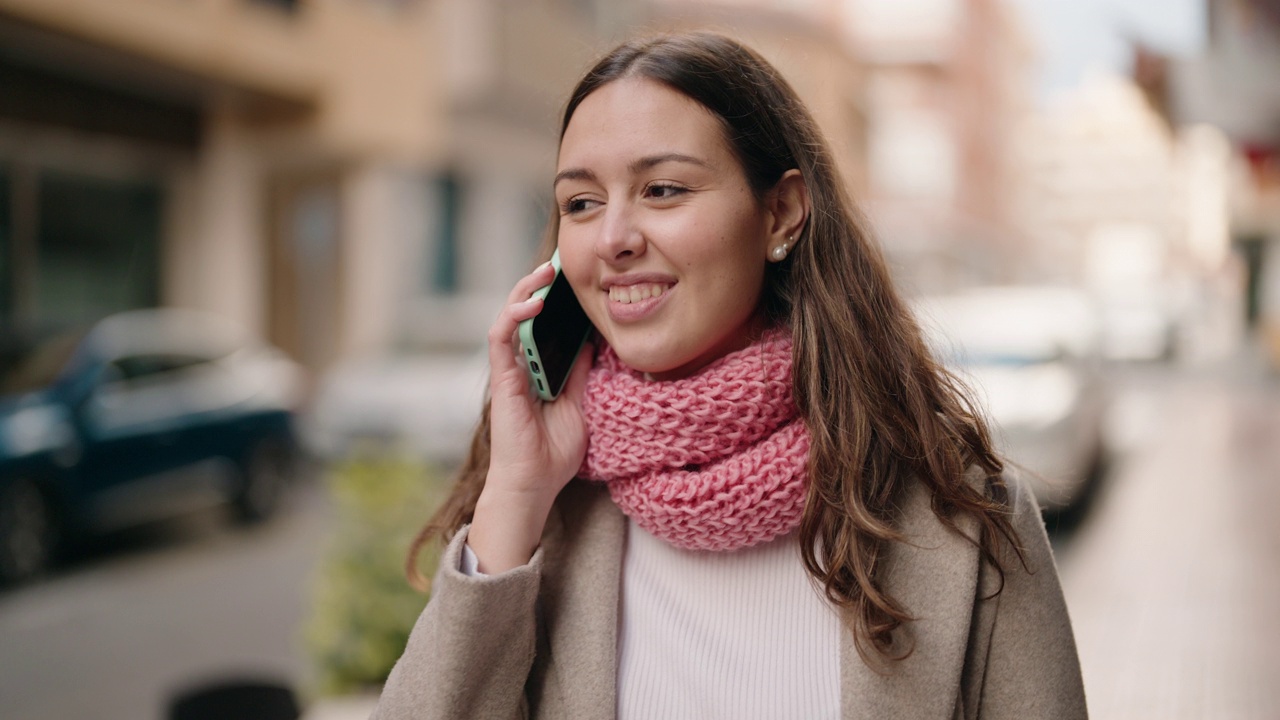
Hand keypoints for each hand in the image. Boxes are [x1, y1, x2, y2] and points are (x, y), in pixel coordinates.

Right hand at [468, 262, 593, 571]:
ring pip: (509, 317)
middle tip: (561, 264)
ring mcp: (509, 370)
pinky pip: (501, 338)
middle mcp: (521, 364)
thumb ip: (581, 372)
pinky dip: (515, 316)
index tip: (577, 277)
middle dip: (540, 285)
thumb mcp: (580, 403)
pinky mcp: (501, 378)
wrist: (534, 484)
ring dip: (525, 290)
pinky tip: (535, 303)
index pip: (544, 324)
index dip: (557, 300)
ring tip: (547, 272)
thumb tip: (594, 342)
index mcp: (540, 368)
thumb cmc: (554, 452)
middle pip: (525, 313)